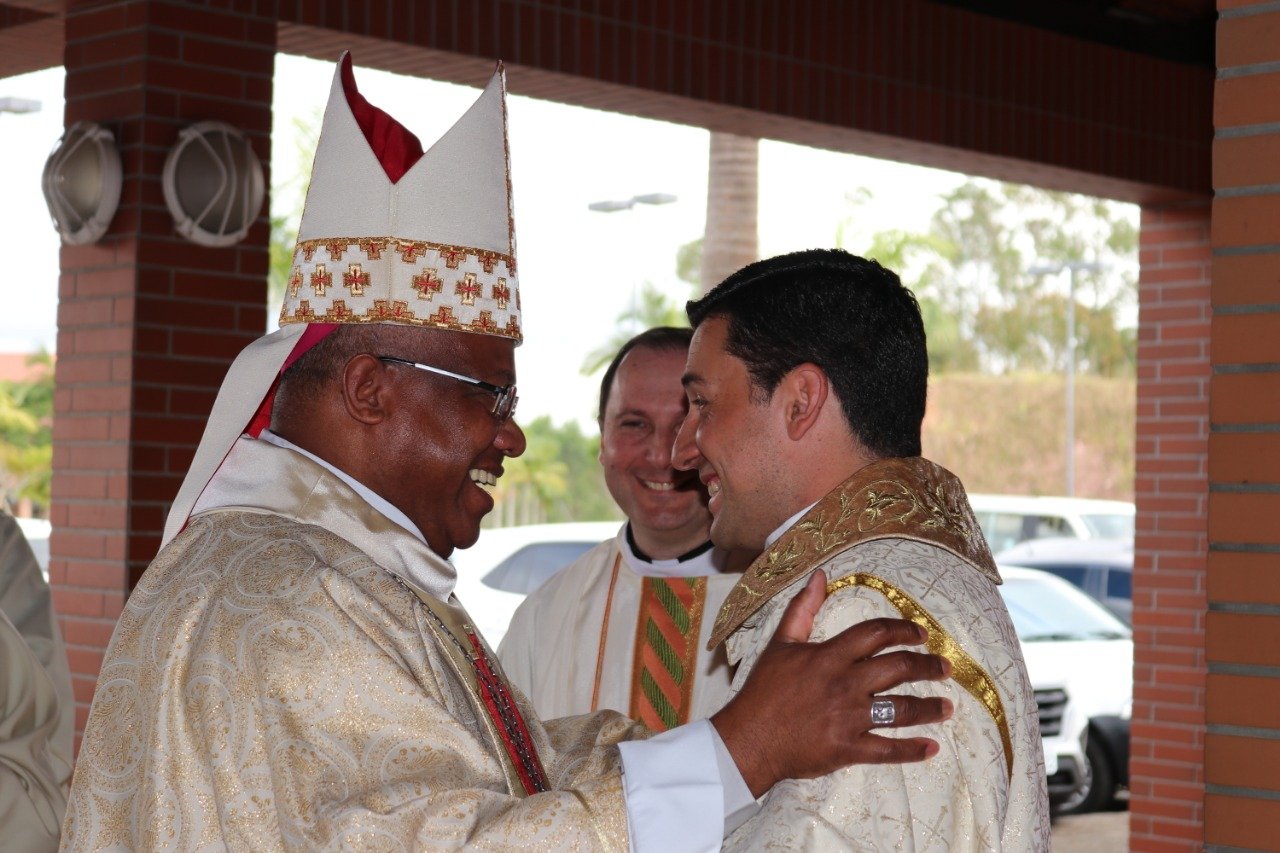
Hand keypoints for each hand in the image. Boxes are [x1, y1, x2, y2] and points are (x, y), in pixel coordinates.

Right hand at [710, 572, 952, 797]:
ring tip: (947, 707)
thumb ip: (803, 608)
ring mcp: (849, 718)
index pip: (876, 634)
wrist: (747, 738)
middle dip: (927, 666)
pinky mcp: (848, 748)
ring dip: (929, 708)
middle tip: (945, 668)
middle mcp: (845, 684)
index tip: (921, 634)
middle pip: (898, 668)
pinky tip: (931, 748)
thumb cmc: (763, 690)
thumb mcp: (781, 643)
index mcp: (830, 656)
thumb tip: (820, 575)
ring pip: (901, 709)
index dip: (903, 630)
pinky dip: (912, 751)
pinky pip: (887, 749)